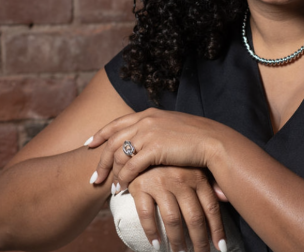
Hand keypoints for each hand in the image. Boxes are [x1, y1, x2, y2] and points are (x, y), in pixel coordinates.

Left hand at [86, 108, 225, 188]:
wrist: (214, 142)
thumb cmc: (197, 138)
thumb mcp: (172, 127)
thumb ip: (156, 130)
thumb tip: (147, 140)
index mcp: (148, 114)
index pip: (117, 123)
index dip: (101, 134)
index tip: (90, 144)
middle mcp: (145, 120)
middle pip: (113, 141)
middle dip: (100, 160)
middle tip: (94, 177)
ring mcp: (149, 133)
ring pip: (119, 155)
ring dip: (112, 173)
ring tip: (110, 187)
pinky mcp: (154, 148)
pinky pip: (131, 166)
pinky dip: (124, 179)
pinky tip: (122, 188)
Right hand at [124, 166, 226, 251]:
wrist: (144, 143)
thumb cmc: (173, 160)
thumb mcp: (193, 166)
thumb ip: (209, 182)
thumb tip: (226, 198)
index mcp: (197, 175)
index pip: (211, 208)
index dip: (217, 230)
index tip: (220, 247)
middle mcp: (181, 179)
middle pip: (194, 217)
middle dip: (199, 241)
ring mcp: (160, 182)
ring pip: (172, 219)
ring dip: (176, 240)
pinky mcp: (140, 186)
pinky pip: (147, 214)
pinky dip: (151, 232)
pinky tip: (156, 244)